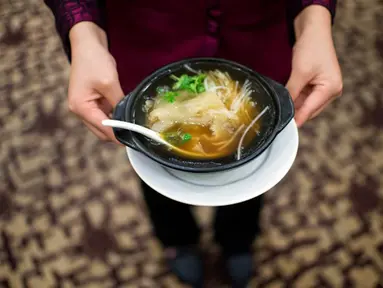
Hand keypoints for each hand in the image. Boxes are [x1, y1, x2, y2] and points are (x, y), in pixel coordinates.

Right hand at [68, 22, 123, 142]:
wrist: (87, 44)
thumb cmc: (94, 61)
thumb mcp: (109, 83)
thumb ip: (119, 103)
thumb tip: (128, 119)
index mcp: (81, 107)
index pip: (102, 129)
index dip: (118, 136)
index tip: (133, 140)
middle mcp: (80, 110)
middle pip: (101, 131)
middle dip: (117, 134)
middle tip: (137, 135)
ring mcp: (85, 107)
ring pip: (103, 125)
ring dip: (117, 127)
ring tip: (134, 128)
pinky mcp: (92, 102)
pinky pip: (105, 116)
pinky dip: (115, 118)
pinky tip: (127, 118)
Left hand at [286, 6, 342, 126]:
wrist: (313, 29)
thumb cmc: (311, 48)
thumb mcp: (299, 72)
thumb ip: (291, 92)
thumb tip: (283, 109)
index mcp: (331, 89)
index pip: (310, 110)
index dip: (296, 119)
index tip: (283, 129)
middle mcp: (331, 91)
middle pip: (309, 110)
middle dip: (294, 113)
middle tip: (276, 121)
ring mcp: (324, 88)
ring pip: (305, 104)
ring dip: (293, 106)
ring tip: (278, 111)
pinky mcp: (316, 84)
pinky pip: (303, 97)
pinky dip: (294, 98)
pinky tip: (283, 101)